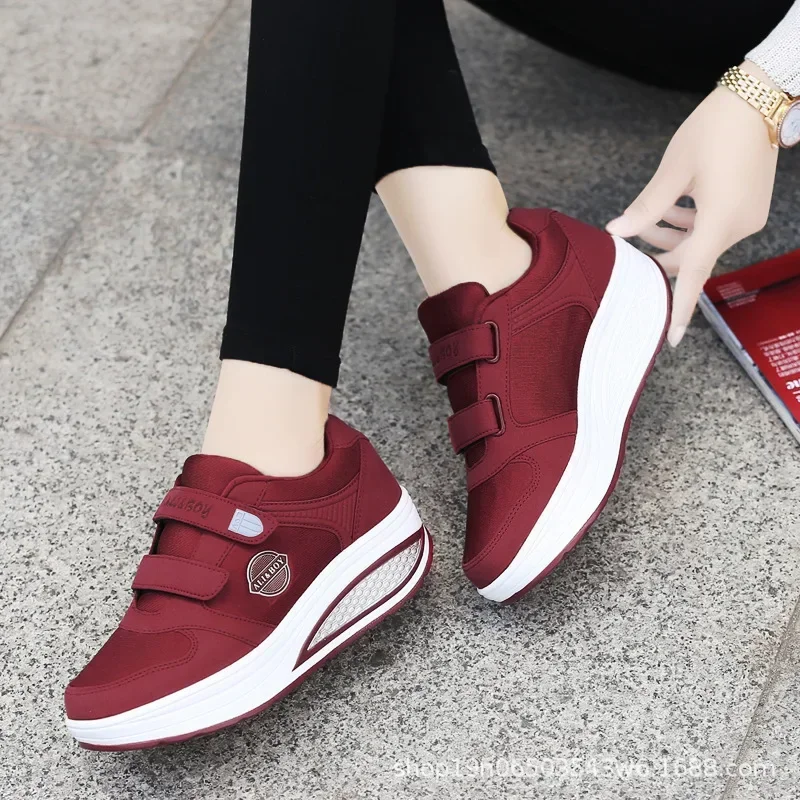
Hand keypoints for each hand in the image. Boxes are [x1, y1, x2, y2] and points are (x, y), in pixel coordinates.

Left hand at [606, 61, 778, 346]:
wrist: (760, 97)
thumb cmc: (716, 128)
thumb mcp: (673, 170)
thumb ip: (646, 208)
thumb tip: (617, 232)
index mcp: (721, 220)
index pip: (695, 274)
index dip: (679, 307)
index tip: (670, 337)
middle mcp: (739, 225)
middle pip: (693, 258)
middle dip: (661, 256)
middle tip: (631, 247)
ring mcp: (747, 216)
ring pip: (701, 242)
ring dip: (673, 236)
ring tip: (646, 220)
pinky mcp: (749, 206)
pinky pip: (714, 227)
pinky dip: (691, 224)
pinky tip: (670, 209)